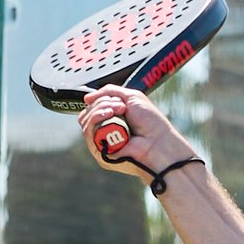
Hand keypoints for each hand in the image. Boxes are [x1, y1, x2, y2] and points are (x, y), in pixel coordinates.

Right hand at [80, 85, 200, 185]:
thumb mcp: (131, 97)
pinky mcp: (99, 152)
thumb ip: (109, 92)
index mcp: (111, 119)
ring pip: (85, 121)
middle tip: (121, 107)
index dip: (99, 100)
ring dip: (101, 110)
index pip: (92, 107)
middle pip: (86, 113)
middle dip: (102, 104)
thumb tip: (86, 98)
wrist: (158, 140)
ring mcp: (100, 142)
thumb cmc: (150, 122)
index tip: (115, 99)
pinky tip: (112, 119)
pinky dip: (97, 120)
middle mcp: (104, 130)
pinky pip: (88, 132)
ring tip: (119, 111)